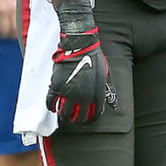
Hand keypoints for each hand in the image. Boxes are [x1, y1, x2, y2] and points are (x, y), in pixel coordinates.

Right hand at [46, 0, 117, 123]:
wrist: (80, 46)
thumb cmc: (94, 59)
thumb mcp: (106, 75)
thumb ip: (109, 91)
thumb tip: (114, 104)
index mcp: (97, 94)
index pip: (94, 115)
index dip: (90, 119)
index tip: (87, 119)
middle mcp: (83, 96)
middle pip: (79, 117)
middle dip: (77, 119)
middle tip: (74, 118)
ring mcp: (69, 92)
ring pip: (65, 112)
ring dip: (64, 115)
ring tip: (65, 113)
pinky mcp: (57, 86)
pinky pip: (51, 102)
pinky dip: (51, 107)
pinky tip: (53, 107)